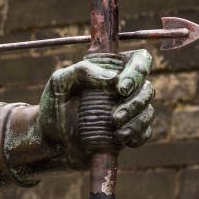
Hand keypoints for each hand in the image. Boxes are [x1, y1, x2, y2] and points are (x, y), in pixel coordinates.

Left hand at [38, 49, 154, 167]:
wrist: (50, 138)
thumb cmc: (54, 104)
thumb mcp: (60, 82)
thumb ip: (82, 71)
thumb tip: (113, 77)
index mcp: (111, 69)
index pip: (140, 59)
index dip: (138, 70)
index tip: (120, 88)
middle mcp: (123, 88)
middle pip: (147, 88)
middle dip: (136, 103)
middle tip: (115, 117)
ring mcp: (127, 110)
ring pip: (148, 110)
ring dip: (137, 121)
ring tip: (117, 133)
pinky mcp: (128, 130)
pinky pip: (145, 131)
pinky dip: (138, 135)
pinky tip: (122, 139)